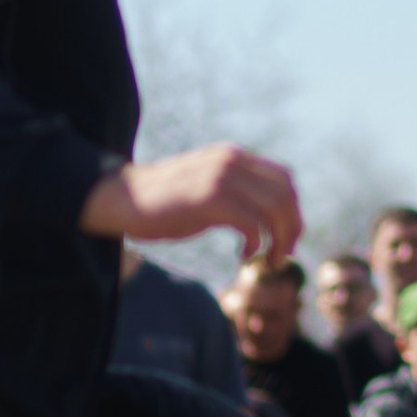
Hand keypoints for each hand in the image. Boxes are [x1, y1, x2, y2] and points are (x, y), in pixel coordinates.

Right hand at [83, 146, 301, 256]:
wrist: (124, 198)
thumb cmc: (164, 201)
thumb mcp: (206, 186)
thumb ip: (234, 191)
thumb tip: (264, 214)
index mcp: (234, 157)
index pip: (285, 178)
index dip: (293, 211)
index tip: (285, 237)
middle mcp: (232, 162)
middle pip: (285, 194)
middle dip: (292, 228)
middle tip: (282, 254)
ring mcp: (221, 177)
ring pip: (274, 209)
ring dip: (279, 239)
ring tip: (269, 259)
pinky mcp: (209, 199)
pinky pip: (252, 224)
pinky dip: (256, 244)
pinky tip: (243, 255)